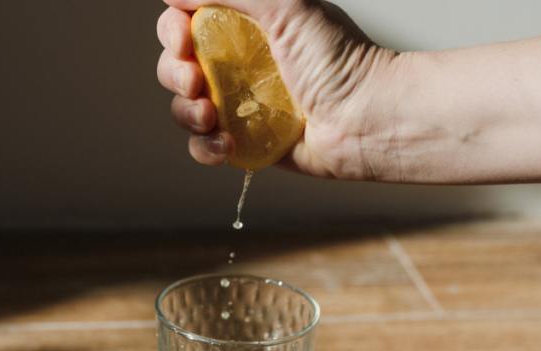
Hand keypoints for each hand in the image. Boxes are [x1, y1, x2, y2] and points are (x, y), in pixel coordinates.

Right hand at [156, 0, 397, 179]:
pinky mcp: (247, 142)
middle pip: (175, 65)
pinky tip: (227, 143)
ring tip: (210, 116)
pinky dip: (206, 146)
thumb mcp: (286, 5)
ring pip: (184, 108)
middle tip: (196, 82)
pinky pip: (204, 146)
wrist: (367, 120)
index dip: (173, 31)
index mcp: (245, 26)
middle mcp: (238, 64)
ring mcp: (240, 105)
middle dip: (175, 73)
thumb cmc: (341, 61)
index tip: (183, 39)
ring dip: (186, 112)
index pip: (185, 22)